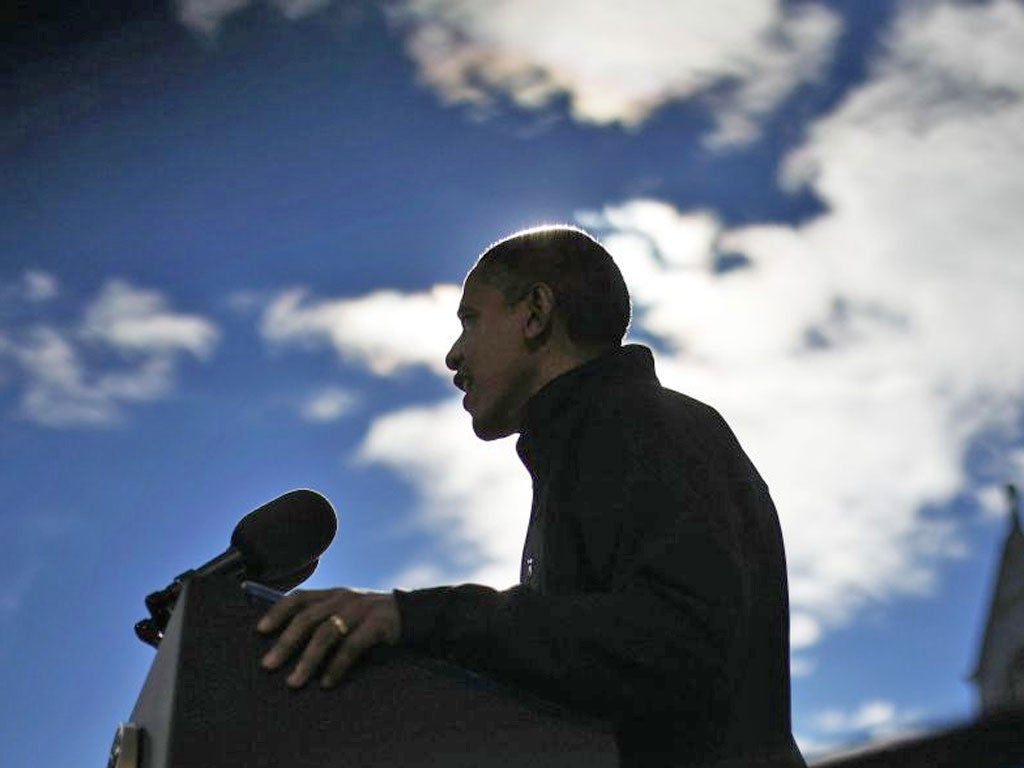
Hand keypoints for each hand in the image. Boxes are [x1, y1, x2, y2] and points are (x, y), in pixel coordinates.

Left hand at [256, 587, 400, 688]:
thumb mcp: (348, 614)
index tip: (260, 630)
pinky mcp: (378, 623)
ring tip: (293, 682)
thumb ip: (325, 621)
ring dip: (307, 660)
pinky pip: (352, 646)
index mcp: (333, 594)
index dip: (278, 612)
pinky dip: (336, 666)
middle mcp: (344, 598)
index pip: (299, 597)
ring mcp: (362, 609)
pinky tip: (326, 683)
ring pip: (326, 633)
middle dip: (285, 643)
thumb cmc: (373, 621)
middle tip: (268, 665)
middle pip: (307, 618)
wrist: (415, 616)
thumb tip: (287, 646)